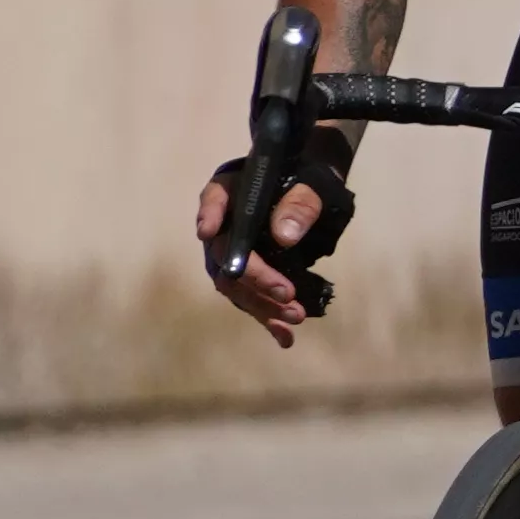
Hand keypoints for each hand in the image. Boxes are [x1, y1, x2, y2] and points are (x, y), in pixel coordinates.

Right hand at [193, 147, 347, 338]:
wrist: (311, 193)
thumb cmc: (306, 180)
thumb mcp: (311, 185)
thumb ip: (299, 204)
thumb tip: (284, 236)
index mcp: (231, 190)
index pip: (215, 198)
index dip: (209, 214)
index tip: (208, 230)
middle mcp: (223, 223)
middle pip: (225, 254)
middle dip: (254, 279)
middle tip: (287, 295)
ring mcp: (231, 252)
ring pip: (235, 284)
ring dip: (262, 304)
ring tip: (294, 317)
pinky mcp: (248, 275)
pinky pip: (250, 298)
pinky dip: (267, 319)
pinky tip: (284, 338)